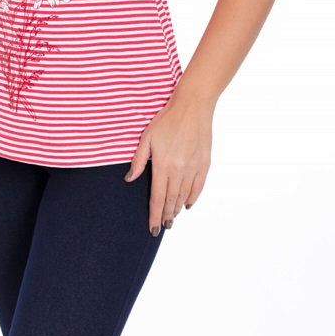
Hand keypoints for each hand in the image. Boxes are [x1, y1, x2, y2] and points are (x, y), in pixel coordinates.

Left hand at [124, 95, 213, 236]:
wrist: (193, 106)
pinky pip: (198, 187)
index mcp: (163, 165)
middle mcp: (179, 170)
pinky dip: (192, 198)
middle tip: (163, 226)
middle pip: (171, 200)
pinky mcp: (204, 164)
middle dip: (166, 216)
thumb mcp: (147, 137)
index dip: (154, 215)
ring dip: (177, 209)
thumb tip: (130, 179)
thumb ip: (139, 160)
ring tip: (172, 218)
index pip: (157, 198)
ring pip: (184, 196)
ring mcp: (193, 168)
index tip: (153, 228)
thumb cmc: (167, 119)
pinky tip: (187, 204)